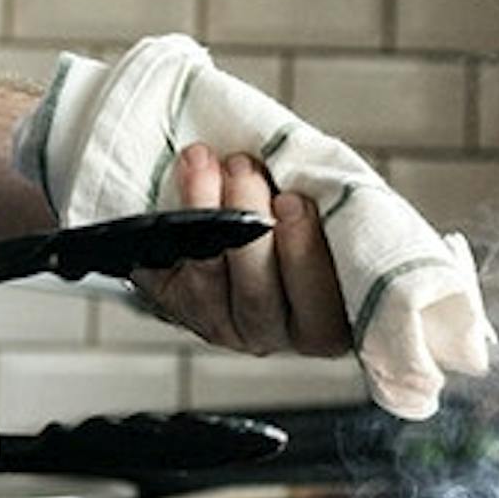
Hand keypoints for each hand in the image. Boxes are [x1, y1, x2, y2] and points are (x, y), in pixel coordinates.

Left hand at [133, 144, 353, 358]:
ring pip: (206, 280)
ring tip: (202, 162)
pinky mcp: (178, 305)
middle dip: (247, 222)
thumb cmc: (307, 229)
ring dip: (202, 213)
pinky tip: (175, 187)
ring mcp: (221, 325)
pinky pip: (165, 272)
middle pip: (256, 293)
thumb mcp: (333, 227)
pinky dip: (168, 230)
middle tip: (242, 167)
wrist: (253, 236)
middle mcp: (270, 334)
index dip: (303, 253)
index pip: (320, 303)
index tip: (291, 201)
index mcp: (323, 325)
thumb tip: (305, 178)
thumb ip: (330, 216)